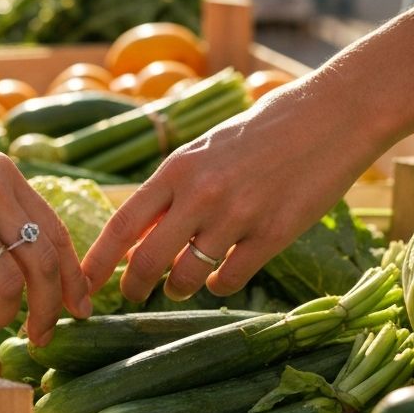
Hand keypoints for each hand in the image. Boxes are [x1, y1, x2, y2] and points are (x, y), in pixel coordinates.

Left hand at [82, 77, 381, 303]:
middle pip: (147, 261)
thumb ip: (173, 190)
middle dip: (133, 288)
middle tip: (132, 297)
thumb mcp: (206, 150)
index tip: (81, 284)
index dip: (97, 261)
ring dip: (179, 288)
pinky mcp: (273, 236)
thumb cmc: (264, 130)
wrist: (332, 115)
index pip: (123, 224)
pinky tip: (224, 276)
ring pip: (188, 277)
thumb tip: (139, 234)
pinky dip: (219, 285)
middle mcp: (201, 195)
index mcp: (179, 169)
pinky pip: (229, 280)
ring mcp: (237, 217)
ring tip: (181, 284)